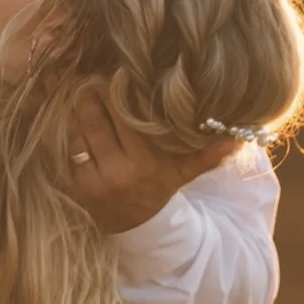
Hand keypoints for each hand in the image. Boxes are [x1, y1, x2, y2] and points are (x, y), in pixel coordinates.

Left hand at [62, 88, 240, 233]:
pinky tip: (76, 121)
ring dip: (78, 113)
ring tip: (84, 96)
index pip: (124, 118)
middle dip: (91, 97)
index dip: (117, 94)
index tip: (115, 77)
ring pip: (77, 133)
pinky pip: (68, 151)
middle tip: (93, 80)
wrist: (136, 226)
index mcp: (143, 163)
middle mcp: (116, 171)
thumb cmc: (160, 190)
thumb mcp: (184, 173)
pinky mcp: (76, 186)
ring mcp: (92, 180)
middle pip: (94, 121)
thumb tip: (235, 139)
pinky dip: (71, 133)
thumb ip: (207, 155)